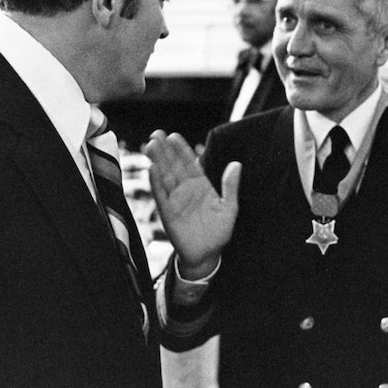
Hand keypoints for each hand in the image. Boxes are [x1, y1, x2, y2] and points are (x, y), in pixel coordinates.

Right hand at [146, 130, 240, 279]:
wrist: (208, 254)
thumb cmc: (219, 231)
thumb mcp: (229, 207)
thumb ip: (230, 186)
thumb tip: (236, 164)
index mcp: (201, 186)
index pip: (190, 163)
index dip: (182, 150)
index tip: (174, 136)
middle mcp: (186, 190)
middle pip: (174, 166)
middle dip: (165, 150)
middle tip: (157, 133)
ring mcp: (176, 200)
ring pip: (165, 176)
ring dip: (158, 161)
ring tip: (151, 145)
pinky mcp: (168, 213)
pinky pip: (161, 195)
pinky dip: (156, 183)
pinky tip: (152, 169)